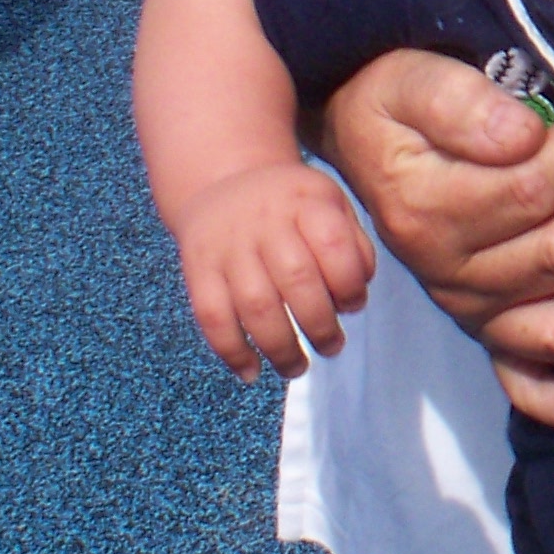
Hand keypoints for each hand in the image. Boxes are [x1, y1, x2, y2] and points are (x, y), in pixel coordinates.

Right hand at [177, 163, 377, 381]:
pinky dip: (232, 351)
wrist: (223, 181)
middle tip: (332, 347)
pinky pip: (211, 316)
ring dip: (280, 347)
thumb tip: (356, 295)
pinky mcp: (197, 267)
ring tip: (297, 367)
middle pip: (296, 278)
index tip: (353, 306)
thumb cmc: (291, 207)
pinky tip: (251, 371)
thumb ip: (352, 244)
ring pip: (254, 304)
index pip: (333, 242)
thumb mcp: (329, 203)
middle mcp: (265, 219)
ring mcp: (227, 245)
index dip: (349, 283)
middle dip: (320, 325)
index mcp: (305, 200)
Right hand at [317, 48, 553, 428]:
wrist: (365, 142)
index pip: (530, 187)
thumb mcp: (409, 81)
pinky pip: (525, 382)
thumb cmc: (397, 105)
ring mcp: (473, 313)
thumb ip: (458, 103)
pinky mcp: (491, 334)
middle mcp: (449, 276)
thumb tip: (522, 136)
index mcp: (427, 211)